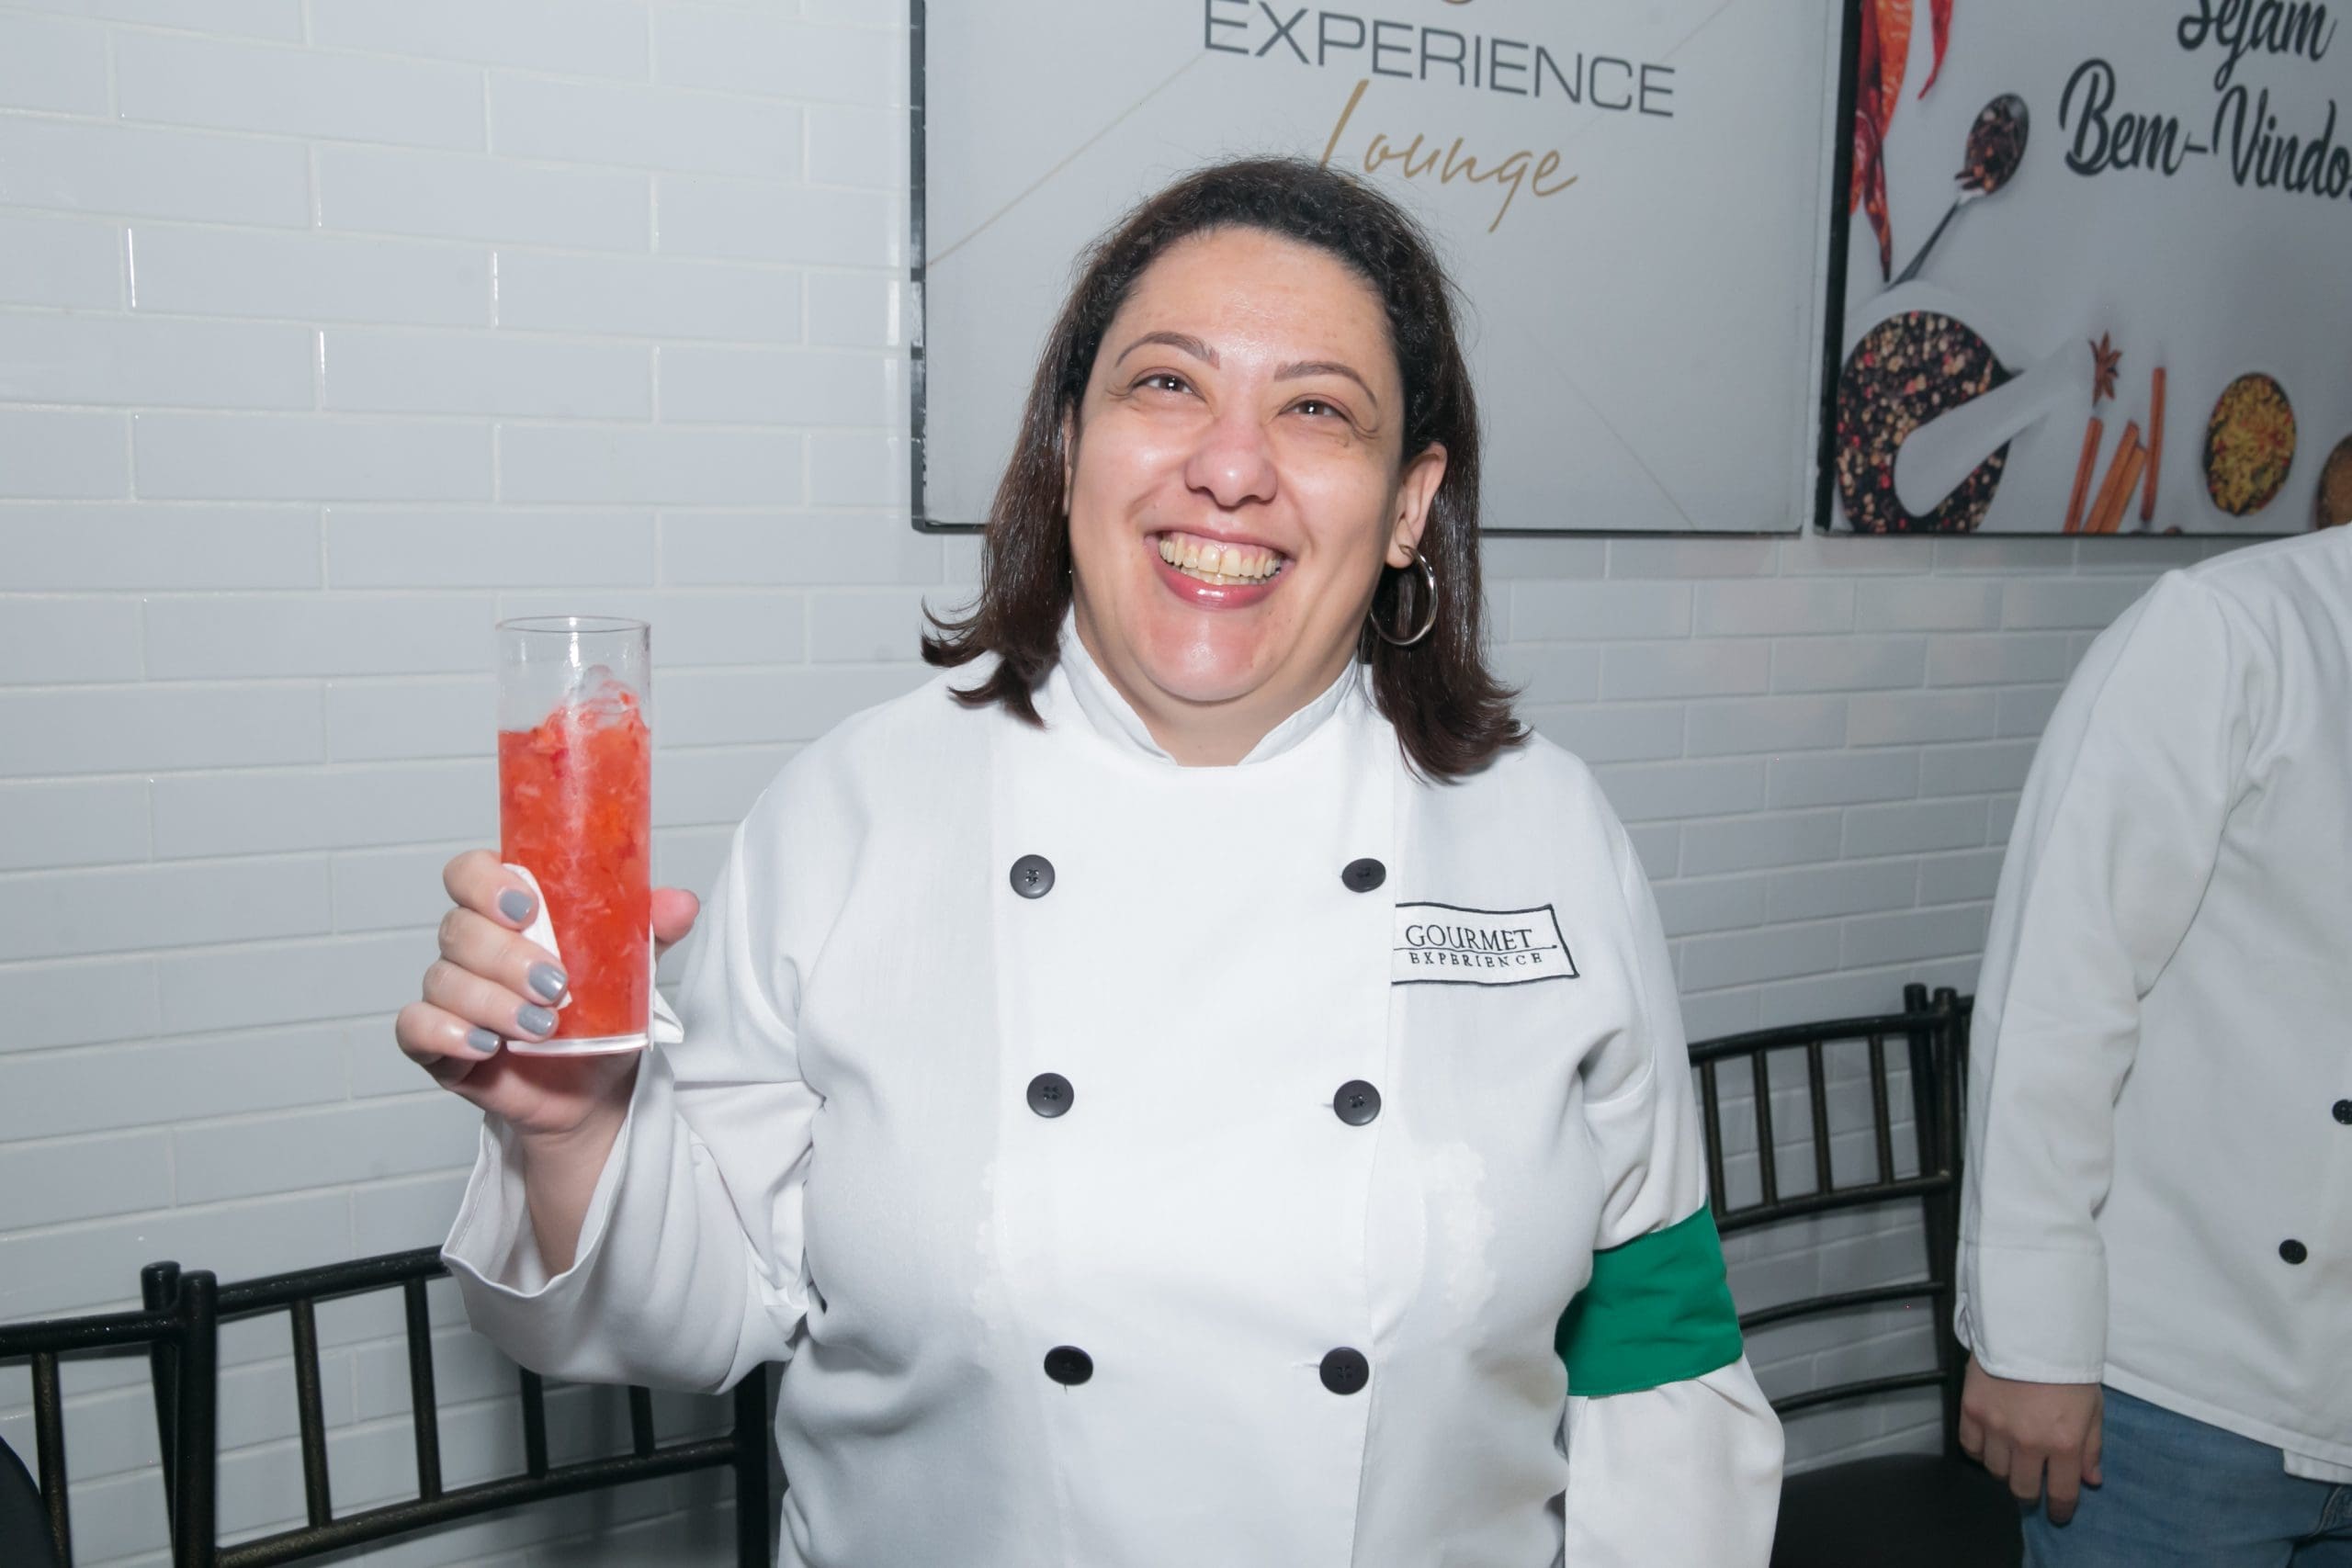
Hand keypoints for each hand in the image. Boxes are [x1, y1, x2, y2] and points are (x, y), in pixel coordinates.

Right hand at [394, 849, 700, 1140]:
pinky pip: (415, 1028)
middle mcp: (471, 949)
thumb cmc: (600, 1018)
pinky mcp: (437, 1044)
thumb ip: (651, 931)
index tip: (527, 905)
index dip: (485, 882)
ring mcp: (450, 996)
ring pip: (443, 980)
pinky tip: (487, 1045)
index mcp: (507, 915)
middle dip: (507, 956)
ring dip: (493, 1002)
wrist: (594, 1091)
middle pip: (459, 930)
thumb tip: (681, 902)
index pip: (470, 873)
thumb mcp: (632, 970)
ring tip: (542, 1027)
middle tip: (556, 985)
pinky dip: (447, 1034)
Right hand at [1958, 1356, 2103, 1522]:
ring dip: (2005, 1469)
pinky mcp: (1971, 1410)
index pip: (2060, 1493)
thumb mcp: (2093, 1407)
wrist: (2031, 1328)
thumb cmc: (2068, 1367)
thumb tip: (2090, 1481)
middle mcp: (2028, 1443)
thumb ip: (2091, 1447)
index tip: (2057, 1514)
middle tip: (2031, 1485)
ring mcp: (1996, 1428)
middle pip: (2021, 1489)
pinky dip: (1980, 1450)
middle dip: (2029, 1493)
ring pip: (1995, 1471)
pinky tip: (1989, 1442)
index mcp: (2064, 1443)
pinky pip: (1970, 1447)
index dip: (2059, 1510)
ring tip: (2011, 1457)